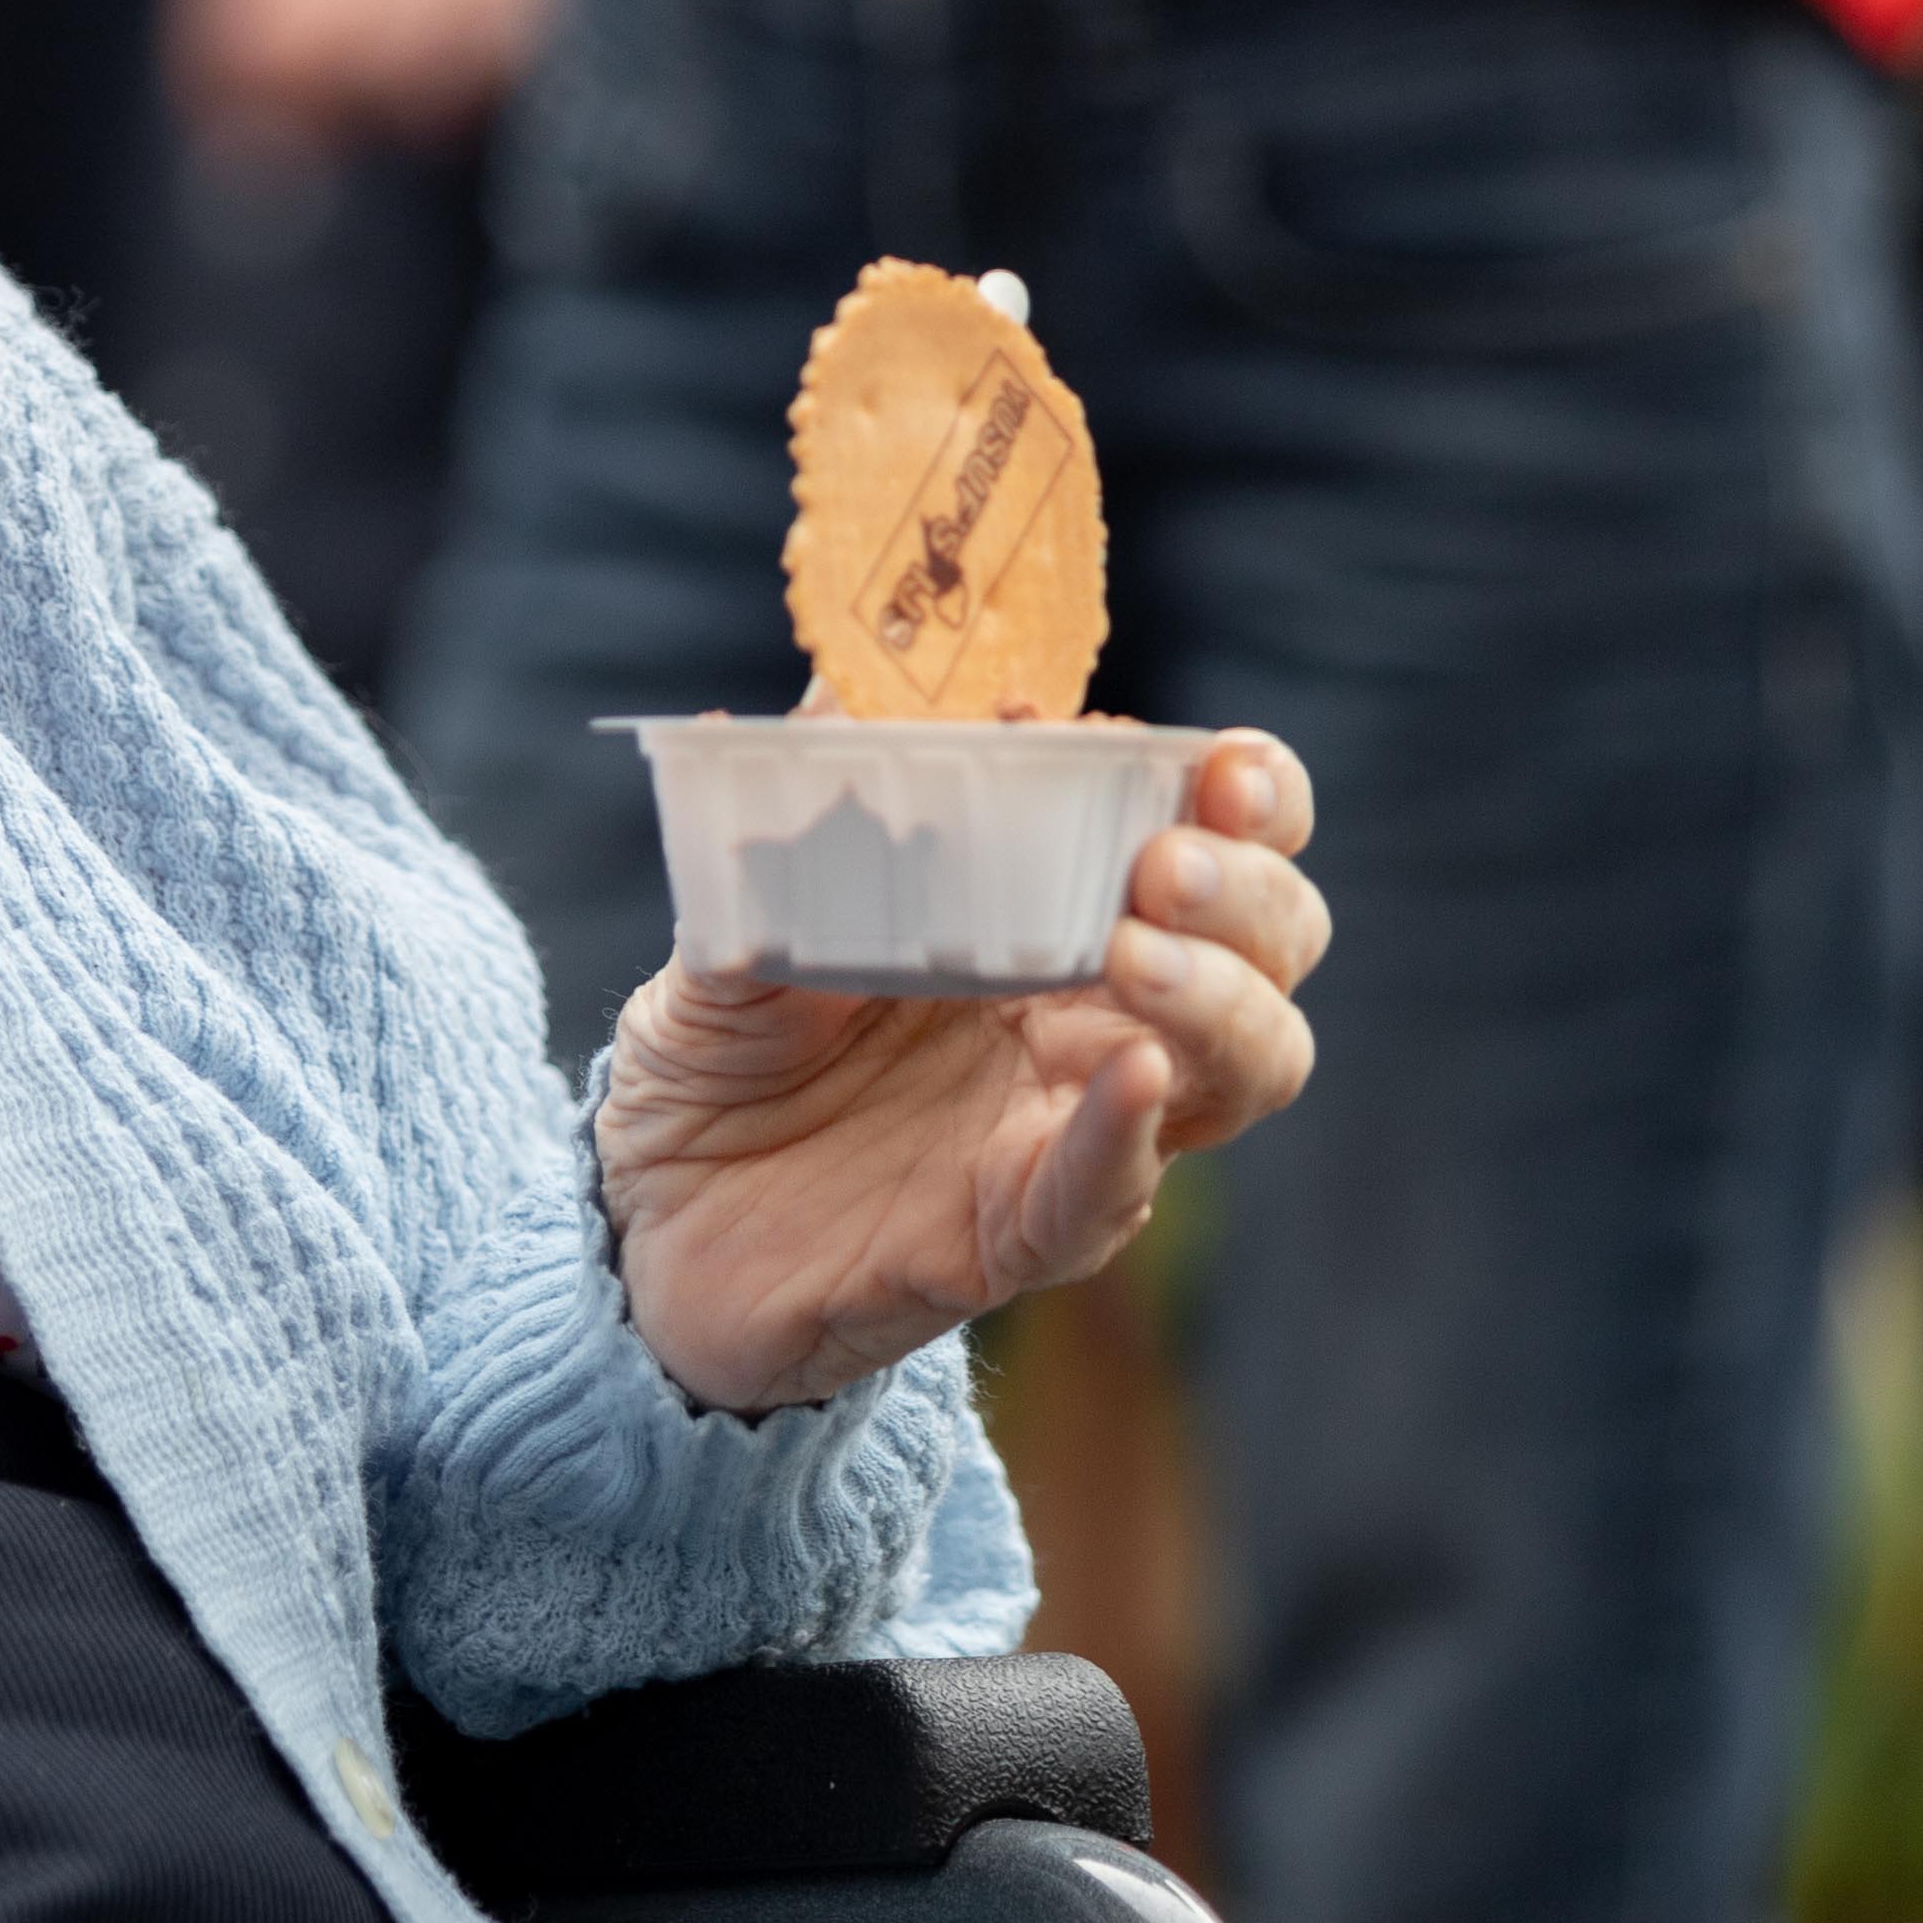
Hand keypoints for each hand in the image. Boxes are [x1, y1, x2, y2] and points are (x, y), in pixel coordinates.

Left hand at [595, 729, 1324, 1412]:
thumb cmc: (726, 1046)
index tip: (1217, 764)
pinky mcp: (1019, 1233)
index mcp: (1059, 906)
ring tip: (1136, 956)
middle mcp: (1096, 1012)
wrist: (645, 1212)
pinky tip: (1129, 1073)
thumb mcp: (739, 905)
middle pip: (1276, 943)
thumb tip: (838, 690)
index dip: (1251, 793)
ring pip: (1247, 1068)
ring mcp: (1072, 1123)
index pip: (1220, 832)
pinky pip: (1110, 1190)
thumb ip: (790, 807)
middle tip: (1165, 865)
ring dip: (1219, 1000)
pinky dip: (1124, 1130)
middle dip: (1250, 890)